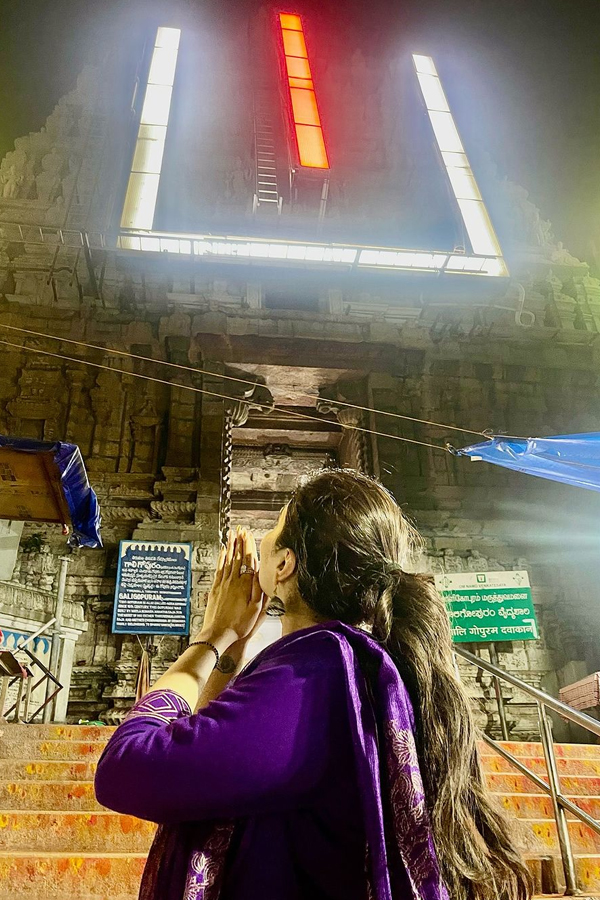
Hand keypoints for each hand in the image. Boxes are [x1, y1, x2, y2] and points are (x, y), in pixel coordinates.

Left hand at [199, 528, 264, 643]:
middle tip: (240, 530)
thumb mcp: (255, 610)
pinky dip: (221, 558)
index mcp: (244, 586)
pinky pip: (219, 568)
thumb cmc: (239, 625)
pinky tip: (223, 551)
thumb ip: (258, 591)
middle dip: (239, 542)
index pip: (247, 561)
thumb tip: (259, 574)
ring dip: (231, 546)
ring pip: (228, 560)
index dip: (248, 546)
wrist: (218, 634)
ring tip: (232, 534)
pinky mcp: (215, 588)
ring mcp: (223, 584)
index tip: (248, 535)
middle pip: (237, 557)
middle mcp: (233, 581)